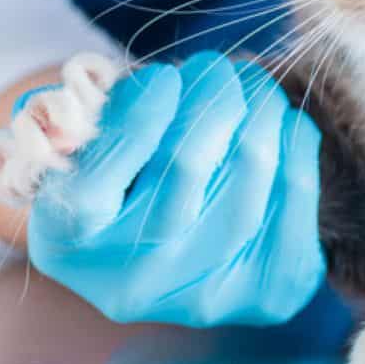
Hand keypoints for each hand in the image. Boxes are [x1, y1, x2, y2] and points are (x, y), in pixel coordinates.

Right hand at [10, 51, 325, 326]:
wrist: (164, 248)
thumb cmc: (113, 170)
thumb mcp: (74, 142)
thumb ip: (82, 114)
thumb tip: (120, 88)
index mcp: (68, 243)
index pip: (101, 171)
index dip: (141, 108)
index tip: (162, 78)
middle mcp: (133, 282)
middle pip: (186, 162)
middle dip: (210, 92)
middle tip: (213, 67)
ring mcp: (204, 296)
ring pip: (249, 166)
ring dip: (258, 104)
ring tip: (248, 83)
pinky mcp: (268, 290)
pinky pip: (296, 188)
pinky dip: (294, 137)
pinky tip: (278, 122)